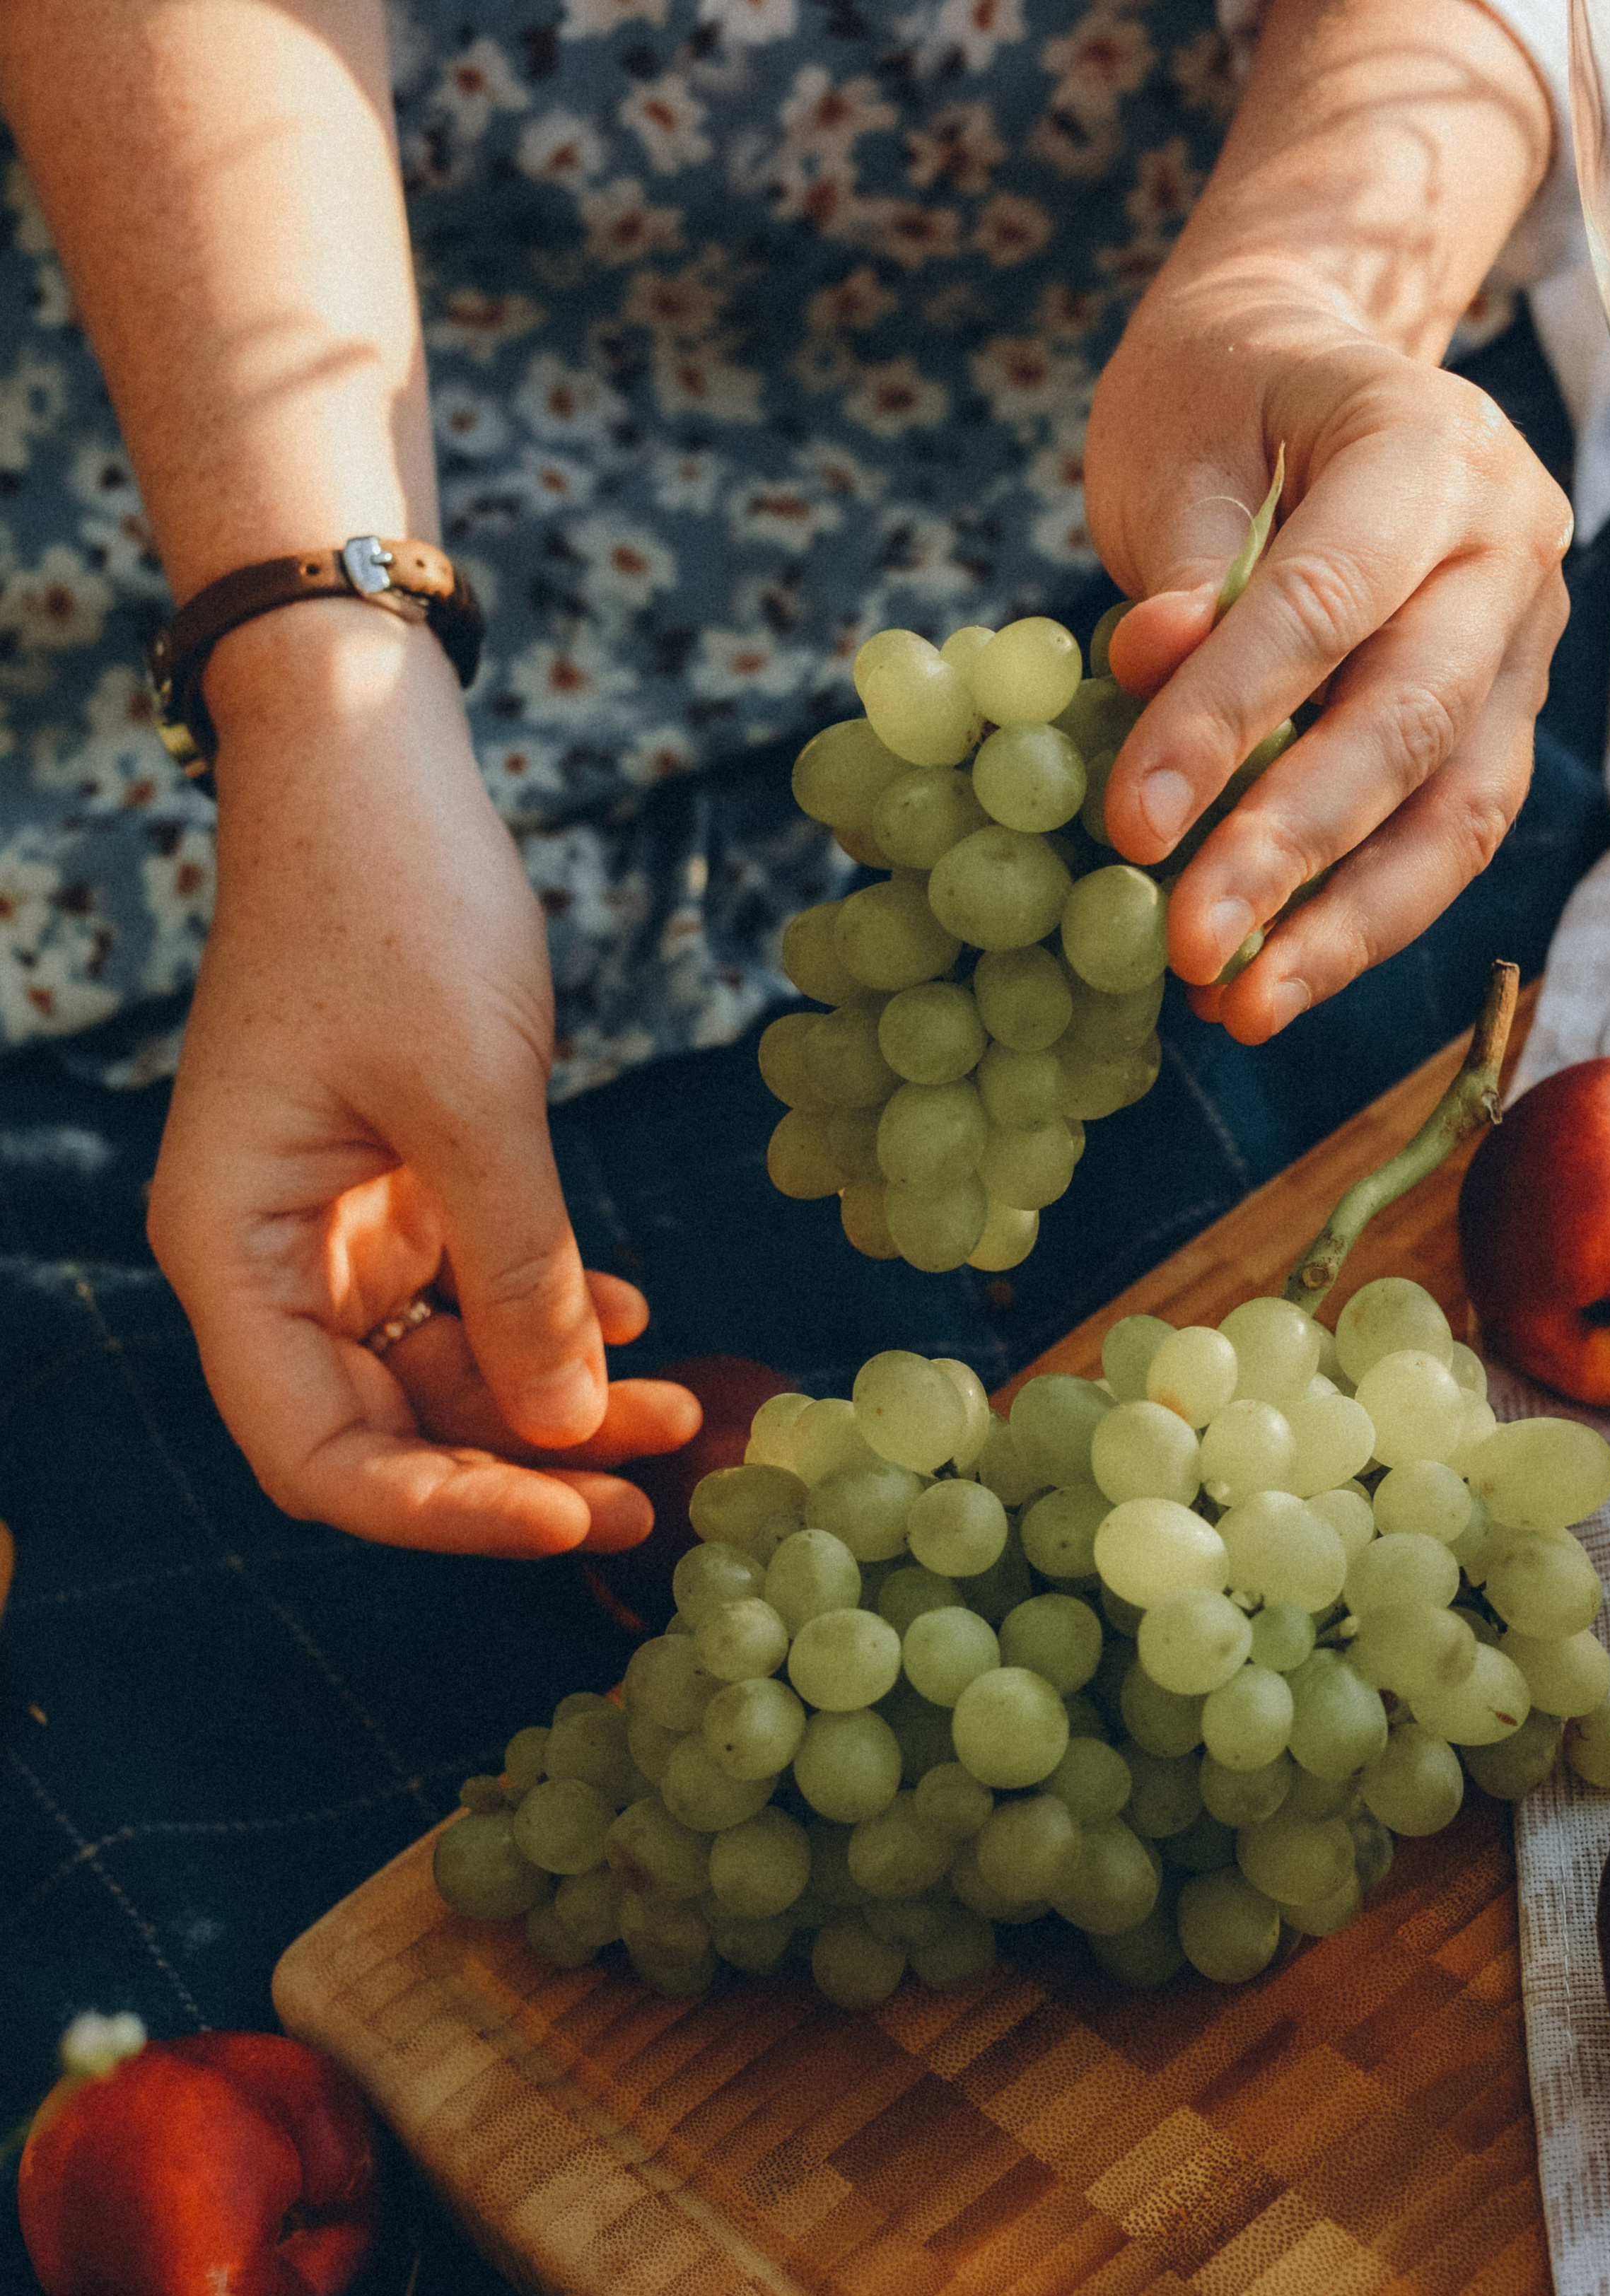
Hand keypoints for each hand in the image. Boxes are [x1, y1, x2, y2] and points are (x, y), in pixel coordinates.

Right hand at [148, 604, 700, 1556]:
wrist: (375, 764)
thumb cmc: (394, 904)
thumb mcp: (473, 1099)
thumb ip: (519, 1274)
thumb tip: (572, 1431)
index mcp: (233, 1248)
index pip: (318, 1455)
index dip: (442, 1514)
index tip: (573, 1518)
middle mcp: (267, 1260)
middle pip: (383, 1434)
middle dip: (519, 1473)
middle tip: (656, 1498)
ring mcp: (334, 1228)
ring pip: (441, 1377)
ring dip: (552, 1404)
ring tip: (678, 1411)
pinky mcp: (399, 1188)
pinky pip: (470, 1301)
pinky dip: (546, 1322)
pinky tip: (631, 1320)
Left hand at [1084, 280, 1573, 1042]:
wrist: (1301, 367)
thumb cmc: (1223, 398)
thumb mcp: (1177, 445)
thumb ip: (1177, 564)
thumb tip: (1157, 664)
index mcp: (1428, 448)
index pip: (1326, 603)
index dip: (1226, 721)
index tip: (1133, 826)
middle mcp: (1507, 546)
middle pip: (1410, 723)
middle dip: (1292, 852)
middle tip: (1190, 951)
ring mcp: (1522, 641)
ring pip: (1456, 809)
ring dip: (1345, 927)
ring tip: (1239, 1009)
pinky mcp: (1502, 719)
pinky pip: (1447, 837)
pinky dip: (1361, 920)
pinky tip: (1272, 983)